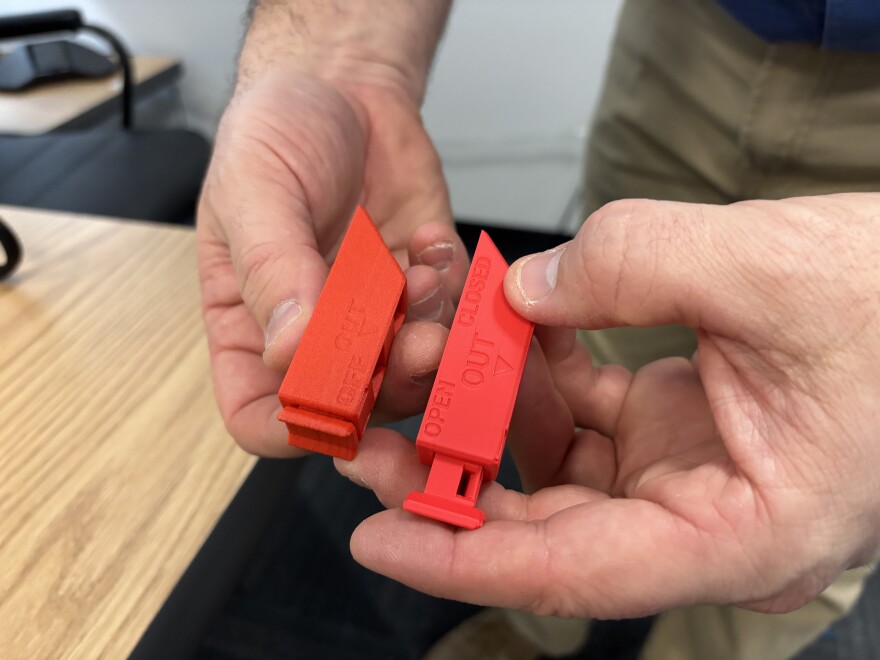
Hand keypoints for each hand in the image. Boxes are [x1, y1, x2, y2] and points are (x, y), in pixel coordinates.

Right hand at [197, 59, 467, 455]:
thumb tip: (288, 348)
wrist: (341, 86)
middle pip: (351, 405)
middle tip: (417, 341)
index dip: (294, 426)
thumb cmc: (277, 133)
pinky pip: (452, 319)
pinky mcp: (421, 288)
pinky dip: (454, 293)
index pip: (260, 414)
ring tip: (422, 277)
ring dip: (429, 336)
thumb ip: (271, 269)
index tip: (336, 404)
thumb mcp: (255, 190)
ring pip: (411, 371)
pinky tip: (432, 245)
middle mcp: (315, 334)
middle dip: (389, 384)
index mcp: (249, 325)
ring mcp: (374, 316)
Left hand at [338, 194, 879, 617]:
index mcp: (740, 534)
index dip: (465, 559)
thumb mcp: (769, 270)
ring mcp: (683, 472)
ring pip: (556, 468)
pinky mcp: (673, 424)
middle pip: (548, 526)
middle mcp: (701, 520)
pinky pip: (583, 409)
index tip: (380, 537)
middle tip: (368, 445)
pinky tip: (501, 327)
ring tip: (421, 373)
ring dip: (489, 418)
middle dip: (452, 485)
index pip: (575, 570)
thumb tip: (528, 287)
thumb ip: (636, 266)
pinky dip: (538, 372)